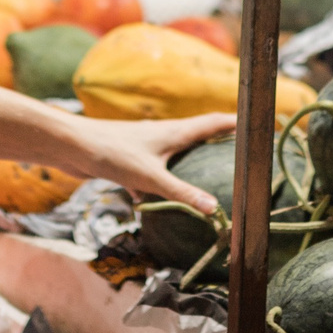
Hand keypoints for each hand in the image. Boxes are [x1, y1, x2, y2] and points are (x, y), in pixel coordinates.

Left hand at [69, 113, 235, 214]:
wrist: (72, 147)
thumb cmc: (113, 153)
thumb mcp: (152, 177)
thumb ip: (182, 193)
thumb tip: (214, 209)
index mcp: (175, 132)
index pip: (216, 123)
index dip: (239, 123)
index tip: (261, 124)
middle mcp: (164, 135)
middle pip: (199, 135)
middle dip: (220, 142)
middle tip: (242, 152)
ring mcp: (147, 146)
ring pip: (176, 154)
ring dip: (192, 162)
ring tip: (209, 176)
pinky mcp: (131, 160)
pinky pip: (155, 172)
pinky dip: (162, 184)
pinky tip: (158, 204)